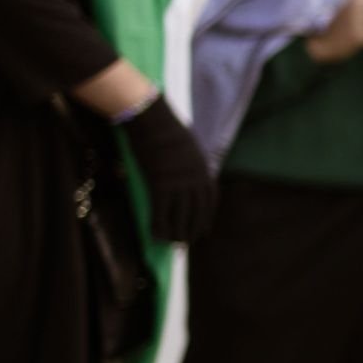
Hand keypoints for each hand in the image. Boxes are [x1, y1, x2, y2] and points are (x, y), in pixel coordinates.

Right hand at [120, 95, 217, 243]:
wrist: (152, 119)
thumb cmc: (164, 128)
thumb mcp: (186, 145)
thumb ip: (189, 160)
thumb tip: (184, 168)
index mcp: (203, 169)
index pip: (210, 200)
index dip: (207, 217)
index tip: (204, 229)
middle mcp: (195, 179)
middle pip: (197, 212)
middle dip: (193, 229)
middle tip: (186, 242)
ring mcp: (179, 183)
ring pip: (180, 216)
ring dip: (176, 233)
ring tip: (171, 243)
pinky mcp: (160, 185)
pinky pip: (160, 212)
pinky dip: (158, 226)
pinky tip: (154, 235)